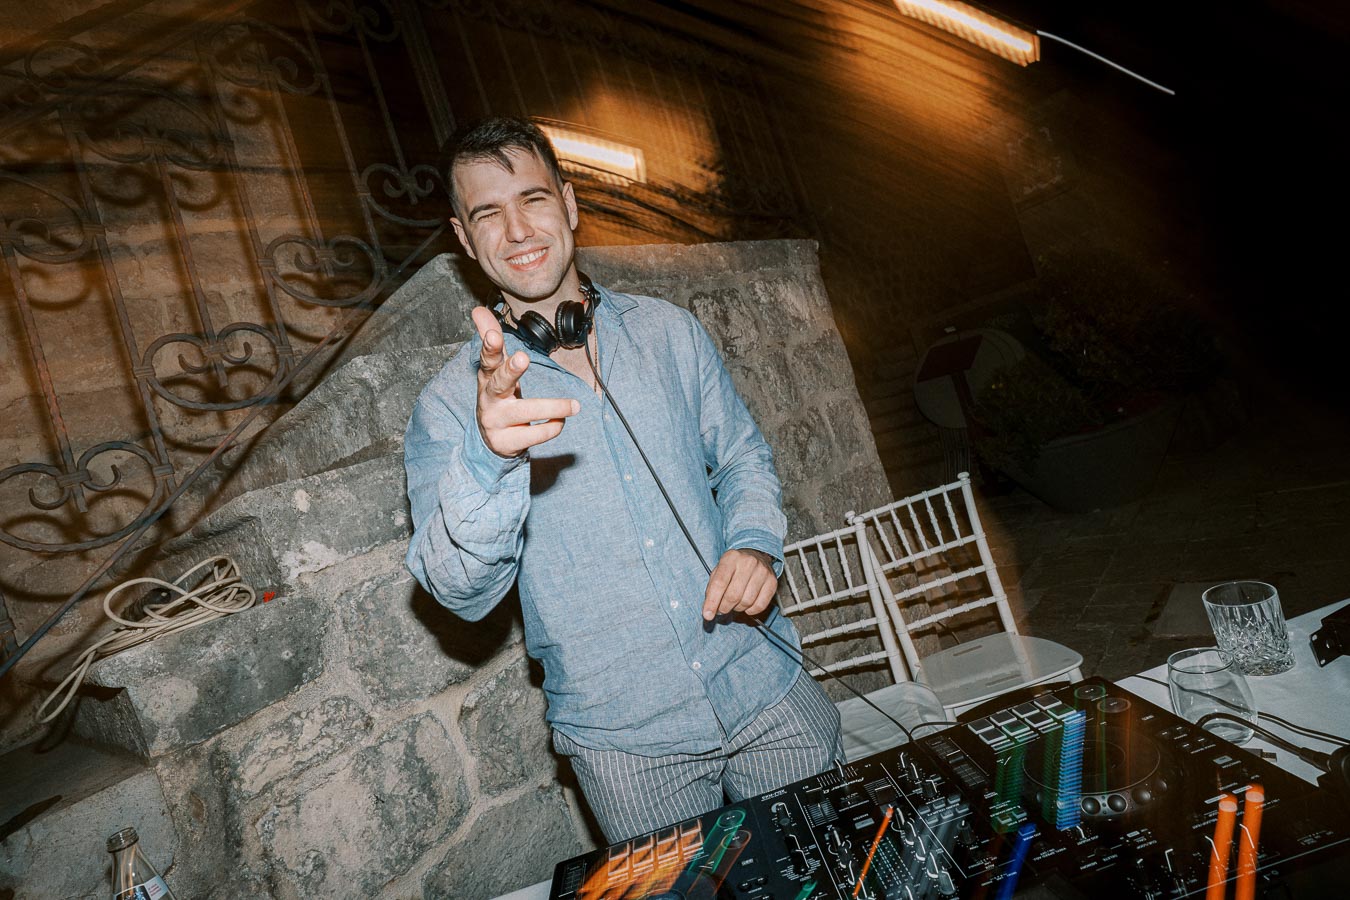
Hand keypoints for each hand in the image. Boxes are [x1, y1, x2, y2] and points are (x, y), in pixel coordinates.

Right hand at [472, 306, 578, 456]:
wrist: (492, 439)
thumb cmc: (499, 396)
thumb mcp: (495, 370)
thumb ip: (491, 339)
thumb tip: (478, 309)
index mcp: (488, 378)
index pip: (488, 360)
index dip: (489, 347)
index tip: (495, 335)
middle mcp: (489, 399)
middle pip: (499, 383)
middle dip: (511, 370)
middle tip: (523, 357)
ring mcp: (496, 422)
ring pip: (526, 411)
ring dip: (553, 407)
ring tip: (575, 405)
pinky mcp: (507, 443)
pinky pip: (535, 434)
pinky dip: (552, 427)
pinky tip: (560, 422)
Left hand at [703, 548, 777, 621]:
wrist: (756, 555)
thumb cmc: (734, 567)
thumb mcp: (719, 571)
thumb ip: (712, 589)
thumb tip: (709, 612)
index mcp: (731, 558)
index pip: (719, 583)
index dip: (712, 602)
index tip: (707, 615)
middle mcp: (748, 562)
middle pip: (733, 595)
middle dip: (724, 607)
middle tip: (722, 609)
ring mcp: (762, 571)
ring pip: (747, 602)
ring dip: (737, 609)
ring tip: (734, 604)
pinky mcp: (772, 582)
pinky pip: (760, 605)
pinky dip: (750, 611)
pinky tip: (746, 605)